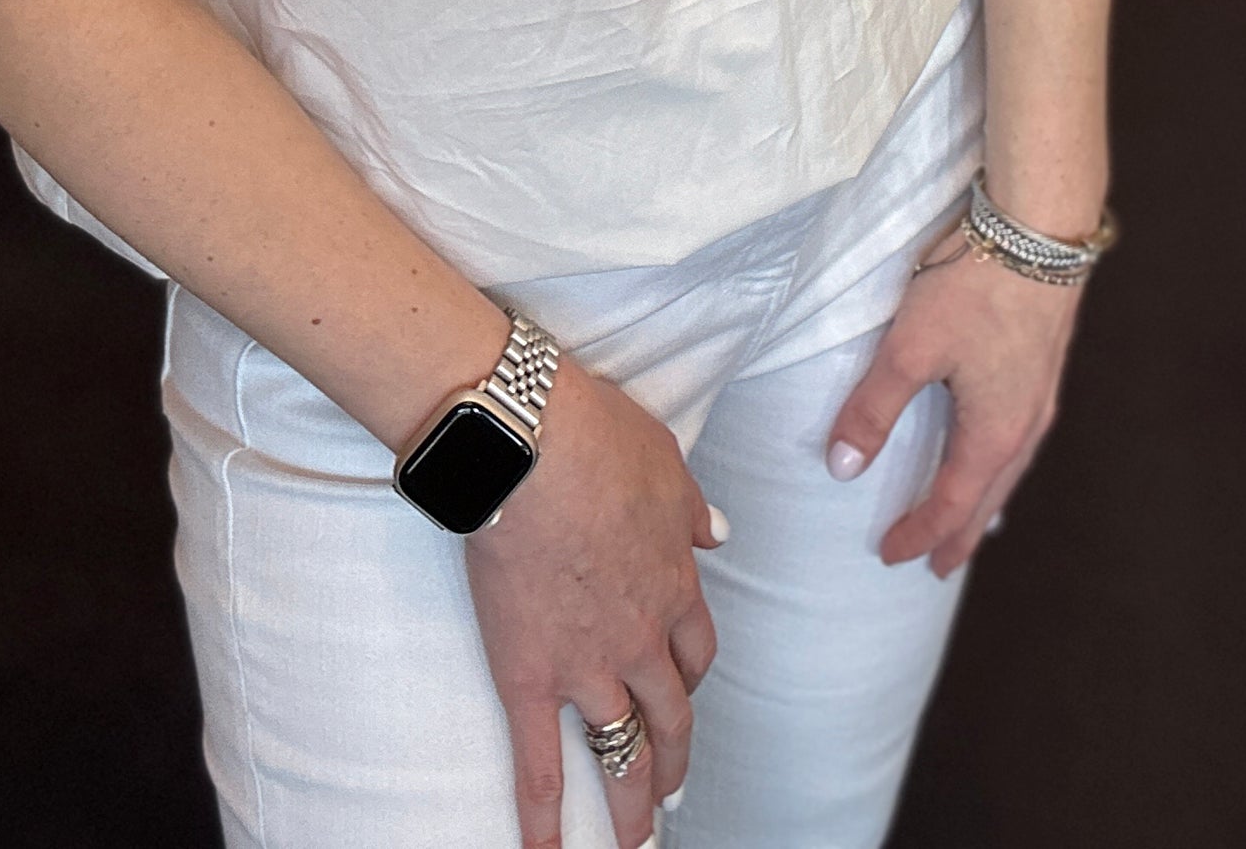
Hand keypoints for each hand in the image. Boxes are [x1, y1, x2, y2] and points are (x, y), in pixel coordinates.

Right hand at [467, 355, 722, 848]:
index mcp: (675, 583)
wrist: (530, 445)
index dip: (692, 676)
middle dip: (673, 757)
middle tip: (671, 789)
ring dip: (632, 803)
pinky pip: (540, 762)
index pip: (697, 649)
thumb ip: (689, 507)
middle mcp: (641, 637)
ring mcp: (587, 665)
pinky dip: (543, 817)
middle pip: (670, 714)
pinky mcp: (530, 676)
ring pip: (621, 751)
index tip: (685, 687)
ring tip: (636, 842)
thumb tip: (714, 530)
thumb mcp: (665, 461)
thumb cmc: (596, 437)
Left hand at [825, 234, 1083, 577]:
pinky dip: (1001, 462)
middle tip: (938, 566)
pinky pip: (1022, 436)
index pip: (953, 504)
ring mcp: (1042, 396)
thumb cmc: (974, 288)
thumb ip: (874, 408)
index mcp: (994, 433)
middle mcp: (1026, 425)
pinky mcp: (1044, 365)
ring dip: (985, 499)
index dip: (920, 533)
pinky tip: (995, 444)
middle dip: (961, 534)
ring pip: (1011, 468)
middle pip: (990, 497)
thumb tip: (842, 466)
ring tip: (970, 517)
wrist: (1039, 232)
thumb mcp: (910, 348)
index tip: (891, 555)